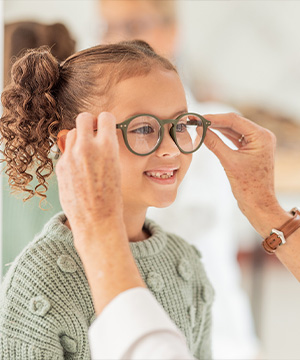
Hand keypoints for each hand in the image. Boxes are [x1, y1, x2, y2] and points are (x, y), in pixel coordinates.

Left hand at [56, 112, 123, 239]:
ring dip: (79, 138)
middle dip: (89, 123)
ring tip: (85, 153)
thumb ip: (107, 149)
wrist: (96, 219)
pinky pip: (66, 151)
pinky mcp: (60, 166)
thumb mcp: (116, 168)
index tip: (105, 126)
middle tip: (92, 133)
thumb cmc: (111, 197)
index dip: (106, 121)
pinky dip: (72, 155)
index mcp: (107, 146)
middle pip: (83, 118)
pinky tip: (79, 169)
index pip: (105, 117)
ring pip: (72, 133)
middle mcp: (87, 147)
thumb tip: (100, 136)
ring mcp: (71, 156)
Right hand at [203, 112, 286, 234]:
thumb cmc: (248, 186)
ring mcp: (257, 143)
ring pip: (234, 130)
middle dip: (215, 122)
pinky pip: (235, 139)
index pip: (235, 120)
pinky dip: (223, 137)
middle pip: (235, 123)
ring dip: (218, 128)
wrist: (258, 204)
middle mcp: (262, 136)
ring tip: (201, 126)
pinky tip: (210, 134)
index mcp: (262, 136)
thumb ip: (214, 143)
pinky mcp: (252, 150)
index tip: (199, 118)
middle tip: (197, 120)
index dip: (215, 118)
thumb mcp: (229, 162)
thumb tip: (201, 129)